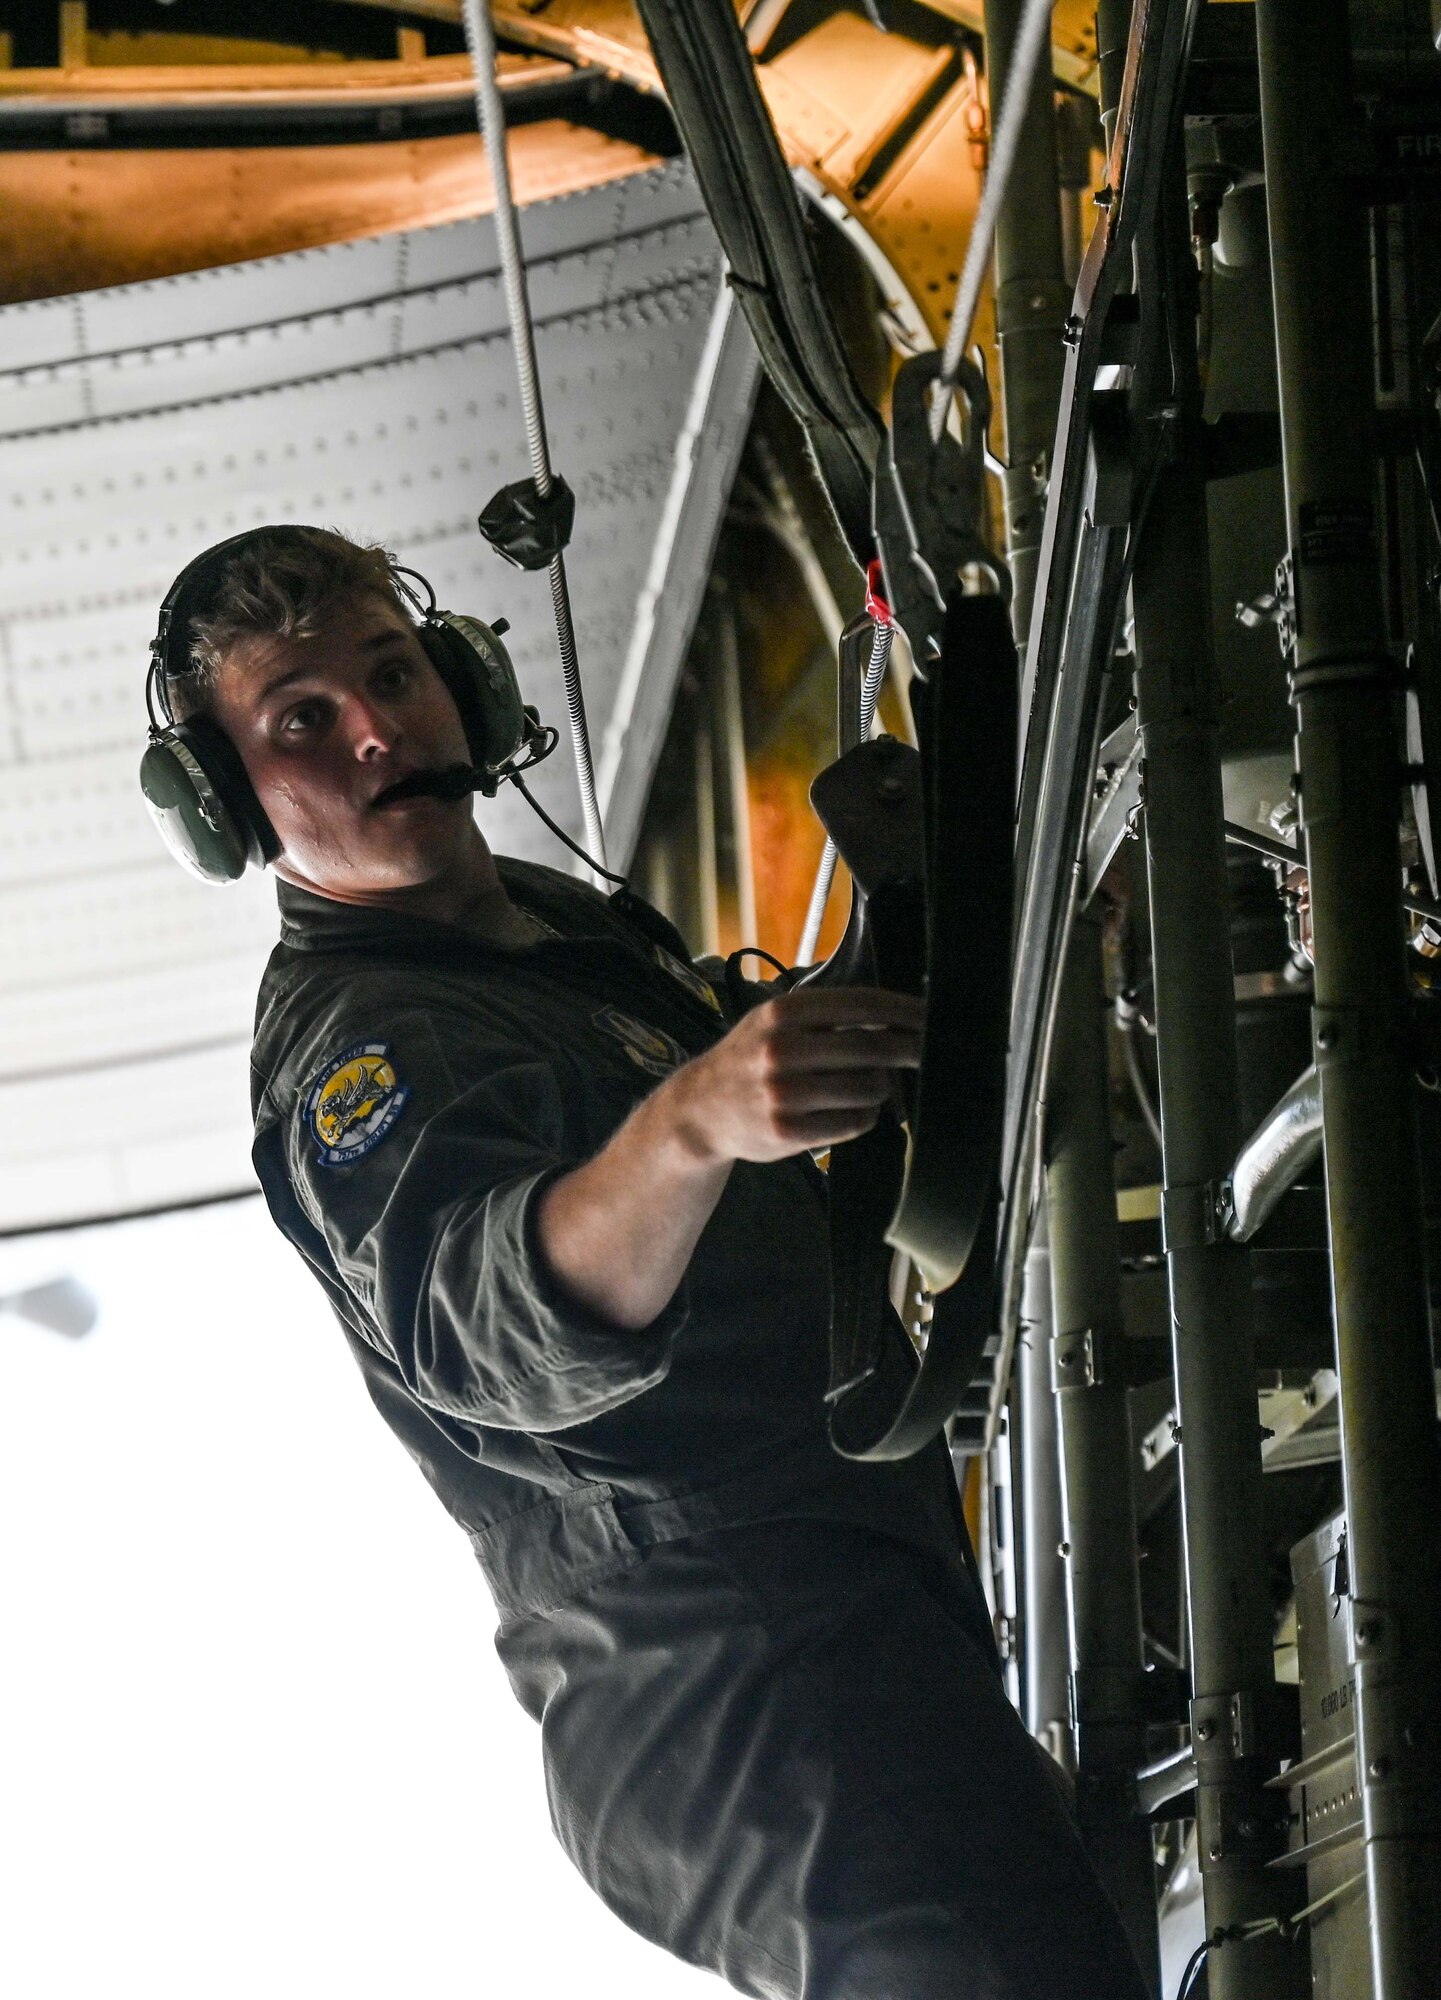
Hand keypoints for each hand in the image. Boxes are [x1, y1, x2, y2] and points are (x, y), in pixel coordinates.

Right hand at [663, 985, 923, 1165]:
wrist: (700, 1110)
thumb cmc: (750, 1059)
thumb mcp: (774, 1021)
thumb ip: (826, 1015)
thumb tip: (897, 1016)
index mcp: (783, 1012)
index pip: (861, 1005)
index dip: (904, 1011)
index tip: (931, 1015)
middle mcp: (780, 1049)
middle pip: (871, 1047)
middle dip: (909, 1050)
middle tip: (928, 1052)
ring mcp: (783, 1093)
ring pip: (867, 1088)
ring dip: (881, 1087)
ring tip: (870, 1085)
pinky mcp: (787, 1132)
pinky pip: (854, 1123)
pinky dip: (865, 1116)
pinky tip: (853, 1110)